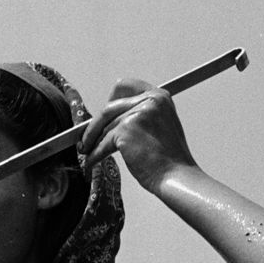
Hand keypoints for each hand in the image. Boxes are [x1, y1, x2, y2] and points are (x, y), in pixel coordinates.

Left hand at [79, 79, 194, 190]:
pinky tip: (90, 161)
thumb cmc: (170, 160)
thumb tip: (113, 120)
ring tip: (87, 150)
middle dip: (95, 124)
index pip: (126, 86)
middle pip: (110, 107)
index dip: (111, 99)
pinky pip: (103, 143)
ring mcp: (137, 113)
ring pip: (104, 125)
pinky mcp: (126, 130)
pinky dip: (95, 154)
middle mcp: (149, 100)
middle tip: (87, 137)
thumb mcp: (161, 126)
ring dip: (92, 140)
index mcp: (159, 96)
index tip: (104, 115)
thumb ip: (141, 116)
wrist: (177, 177)